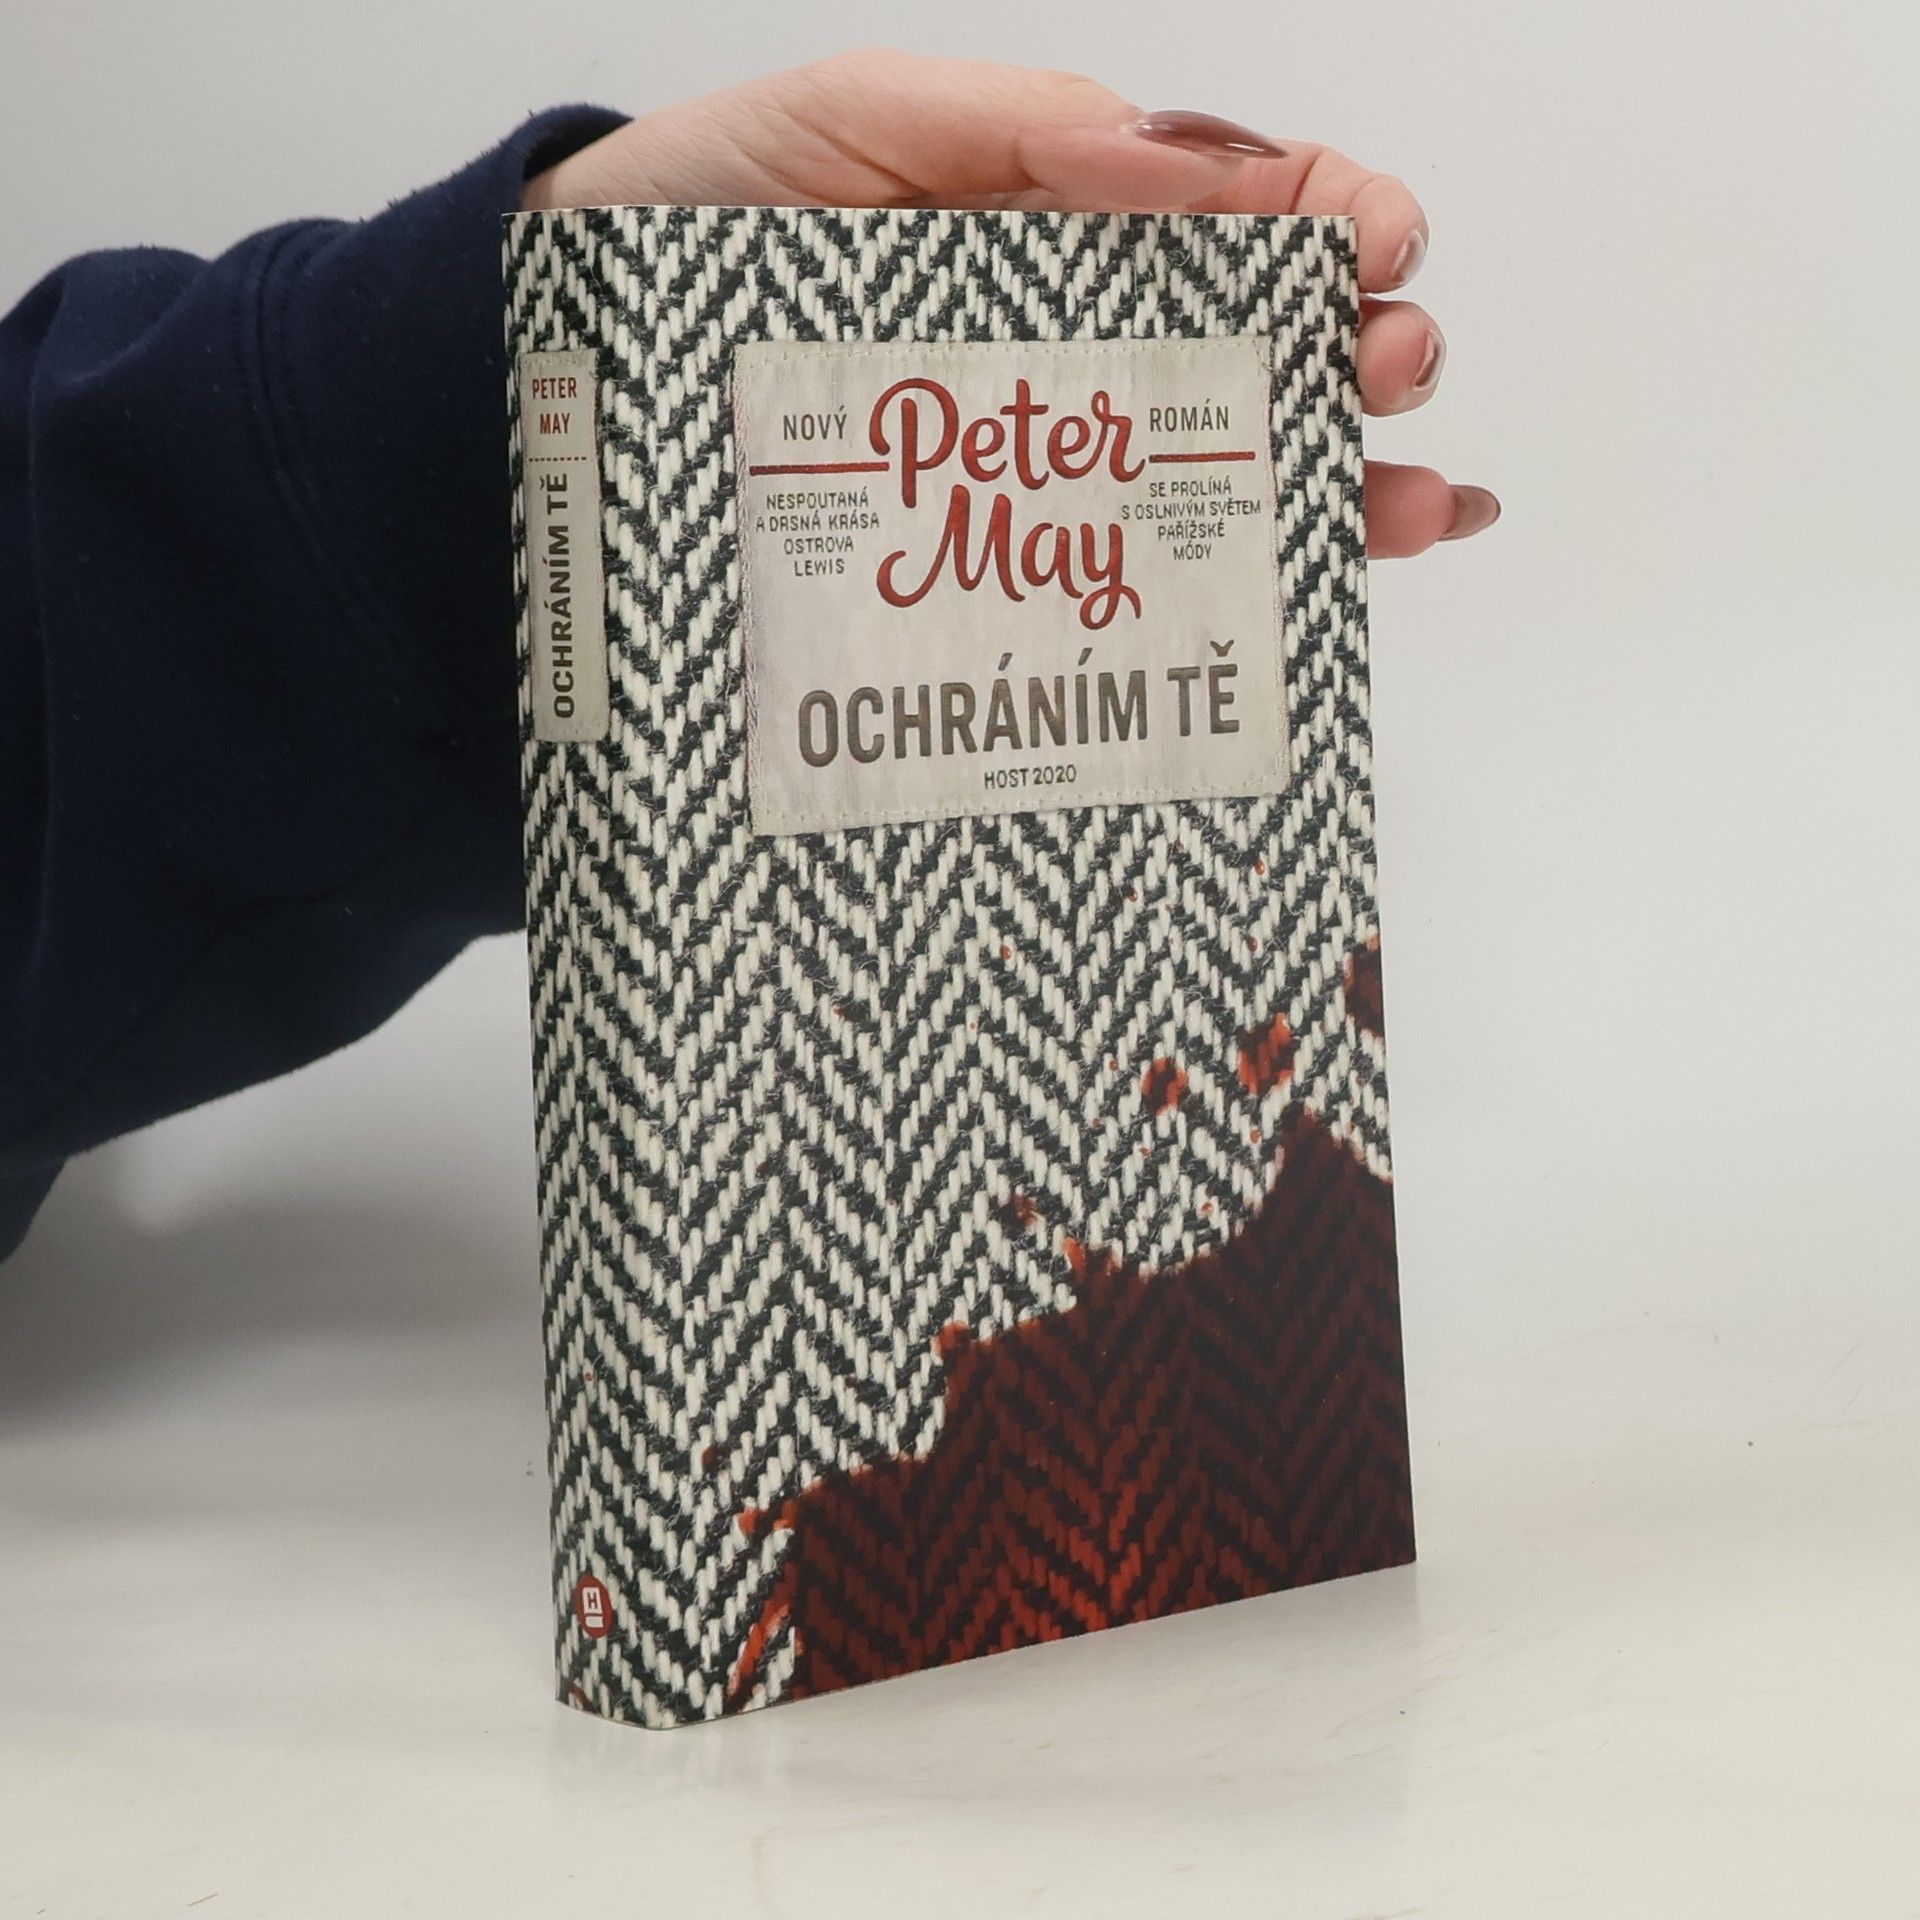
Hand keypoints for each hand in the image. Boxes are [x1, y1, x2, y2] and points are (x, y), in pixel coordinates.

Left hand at [525, 50, 1499, 555]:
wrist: (577, 374)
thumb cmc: (700, 224)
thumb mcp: (856, 124)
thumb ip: (1023, 131)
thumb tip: (1202, 169)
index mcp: (1060, 215)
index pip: (1234, 208)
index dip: (1331, 214)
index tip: (1380, 242)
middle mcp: (1073, 338)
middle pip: (1261, 344)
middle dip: (1360, 347)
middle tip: (1384, 364)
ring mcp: (1044, 458)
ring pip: (1230, 466)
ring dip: (1344, 476)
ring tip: (1408, 498)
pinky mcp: (1002, 563)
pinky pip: (1142, 571)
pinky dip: (1257, 577)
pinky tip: (1345, 578)